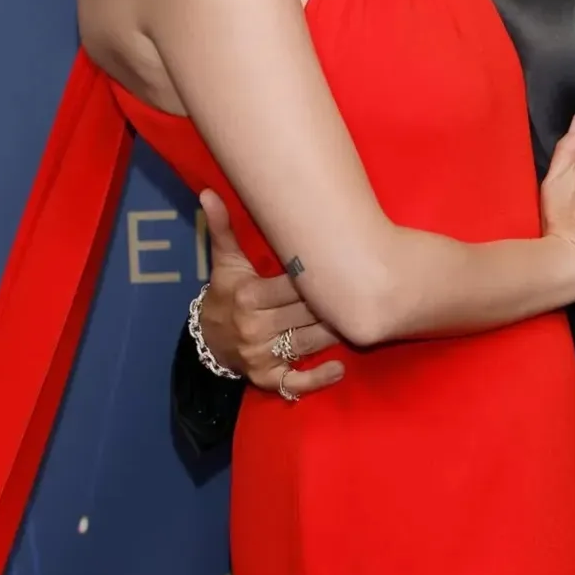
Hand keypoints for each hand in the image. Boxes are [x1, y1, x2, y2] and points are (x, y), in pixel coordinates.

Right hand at [196, 189, 345, 396]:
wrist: (207, 339)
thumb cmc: (225, 294)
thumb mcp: (224, 263)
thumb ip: (223, 228)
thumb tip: (208, 193)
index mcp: (247, 296)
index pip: (294, 285)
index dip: (321, 277)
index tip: (346, 265)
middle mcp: (253, 327)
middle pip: (307, 312)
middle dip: (335, 302)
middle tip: (367, 291)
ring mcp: (259, 355)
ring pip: (309, 342)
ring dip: (337, 332)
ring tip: (362, 318)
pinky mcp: (265, 378)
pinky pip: (293, 382)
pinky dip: (317, 378)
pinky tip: (339, 368)